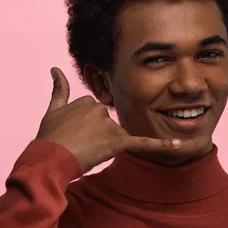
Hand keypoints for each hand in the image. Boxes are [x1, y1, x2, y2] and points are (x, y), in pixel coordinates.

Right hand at [35, 67, 180, 172]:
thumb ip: (59, 89)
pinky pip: (142, 142)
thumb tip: (55, 68)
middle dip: (96, 137)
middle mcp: (100, 109)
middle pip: (107, 125)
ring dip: (103, 146)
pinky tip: (178, 144)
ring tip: (84, 151)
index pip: (95, 115)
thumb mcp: (53, 110)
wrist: (50, 158)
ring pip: (115, 136)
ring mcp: (109, 126)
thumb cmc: (50, 137)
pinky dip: (160, 144)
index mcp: (88, 101)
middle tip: (78, 145)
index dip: (85, 128)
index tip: (73, 135)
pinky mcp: (117, 142)